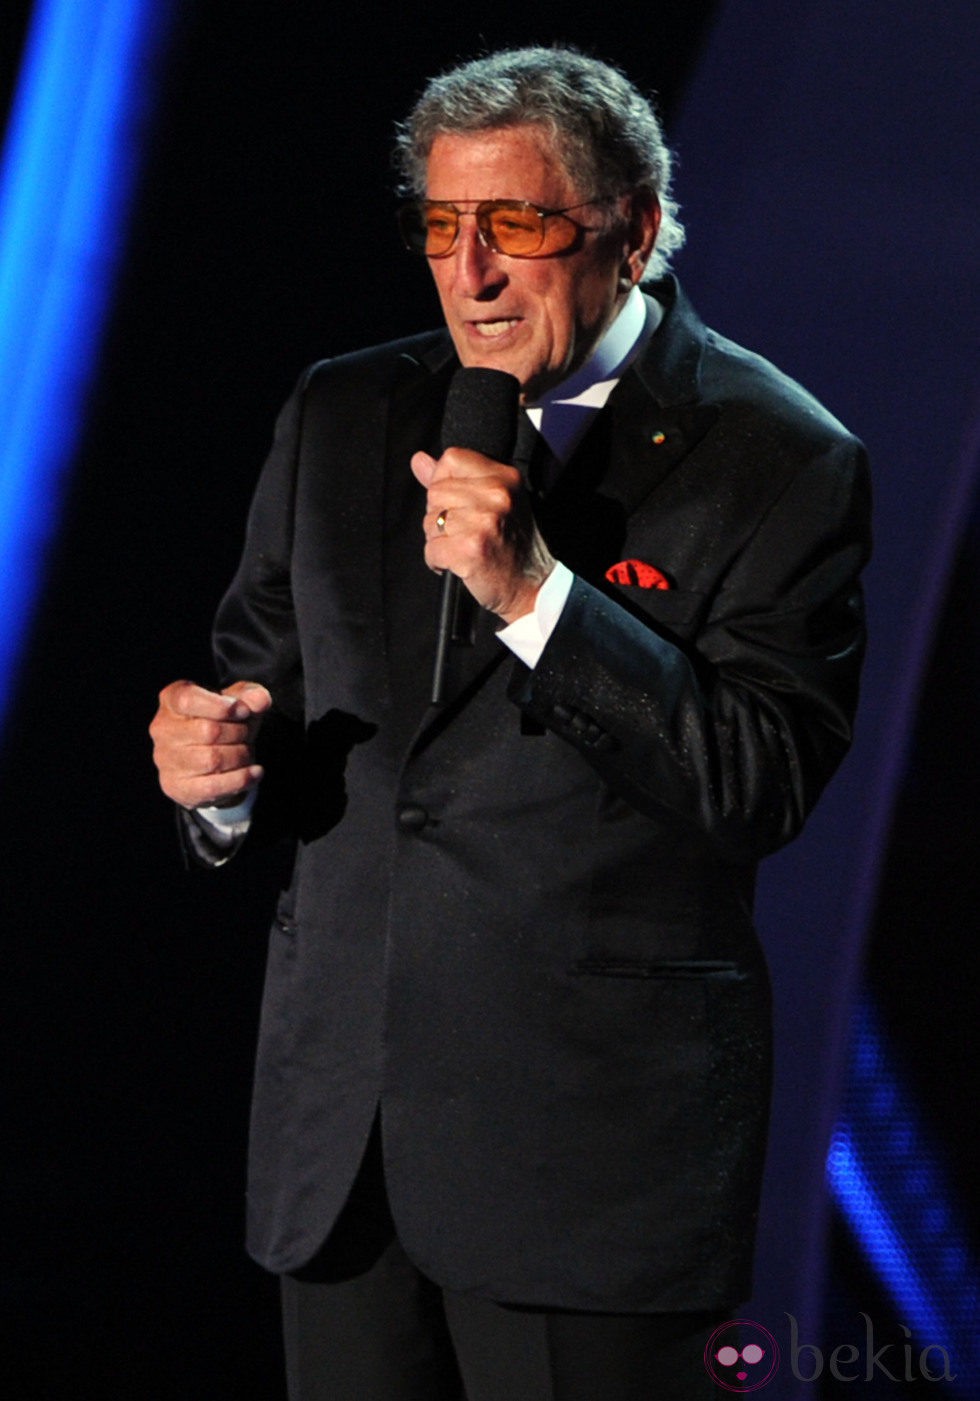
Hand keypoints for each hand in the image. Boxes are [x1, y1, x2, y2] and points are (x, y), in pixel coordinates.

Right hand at [149, 679, 271, 808]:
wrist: (216, 758)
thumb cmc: (226, 721)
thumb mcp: (240, 702)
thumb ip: (252, 695)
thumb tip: (260, 700)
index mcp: (171, 699)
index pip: (188, 700)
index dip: (221, 706)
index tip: (244, 711)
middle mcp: (162, 729)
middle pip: (208, 731)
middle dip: (239, 732)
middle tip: (246, 733)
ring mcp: (165, 760)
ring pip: (213, 760)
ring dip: (241, 756)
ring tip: (245, 752)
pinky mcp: (175, 786)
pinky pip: (213, 787)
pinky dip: (241, 779)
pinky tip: (255, 772)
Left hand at [411, 447, 554, 622]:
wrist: (532, 587)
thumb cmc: (514, 547)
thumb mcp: (493, 502)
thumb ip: (454, 479)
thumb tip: (419, 460)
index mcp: (504, 477)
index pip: (452, 459)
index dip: (444, 483)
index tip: (457, 504)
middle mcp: (497, 495)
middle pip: (436, 492)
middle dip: (440, 516)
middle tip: (465, 533)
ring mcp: (484, 521)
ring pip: (430, 521)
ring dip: (439, 540)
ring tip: (464, 548)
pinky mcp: (470, 548)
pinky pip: (431, 550)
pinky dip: (438, 561)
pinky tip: (458, 564)